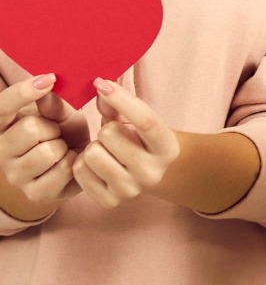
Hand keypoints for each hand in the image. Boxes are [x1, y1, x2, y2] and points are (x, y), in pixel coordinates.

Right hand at [0, 75, 82, 215]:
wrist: (77, 164)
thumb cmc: (64, 133)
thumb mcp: (61, 113)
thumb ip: (53, 103)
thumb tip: (47, 86)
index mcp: (2, 127)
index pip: (2, 107)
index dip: (23, 92)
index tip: (49, 79)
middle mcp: (1, 153)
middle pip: (30, 129)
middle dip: (52, 127)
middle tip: (55, 133)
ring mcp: (16, 176)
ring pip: (48, 151)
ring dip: (64, 147)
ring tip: (62, 149)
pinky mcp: (35, 193)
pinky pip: (63, 170)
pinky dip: (74, 163)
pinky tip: (69, 164)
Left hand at [72, 79, 179, 209]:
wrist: (150, 175)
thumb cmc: (140, 140)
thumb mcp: (136, 121)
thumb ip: (119, 104)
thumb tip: (100, 83)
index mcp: (167, 147)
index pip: (145, 119)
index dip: (122, 98)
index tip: (101, 83)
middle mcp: (153, 172)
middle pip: (110, 134)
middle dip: (106, 129)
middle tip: (113, 135)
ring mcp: (132, 190)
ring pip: (92, 153)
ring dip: (93, 147)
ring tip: (104, 151)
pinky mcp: (110, 202)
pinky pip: (79, 171)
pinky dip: (82, 163)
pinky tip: (95, 165)